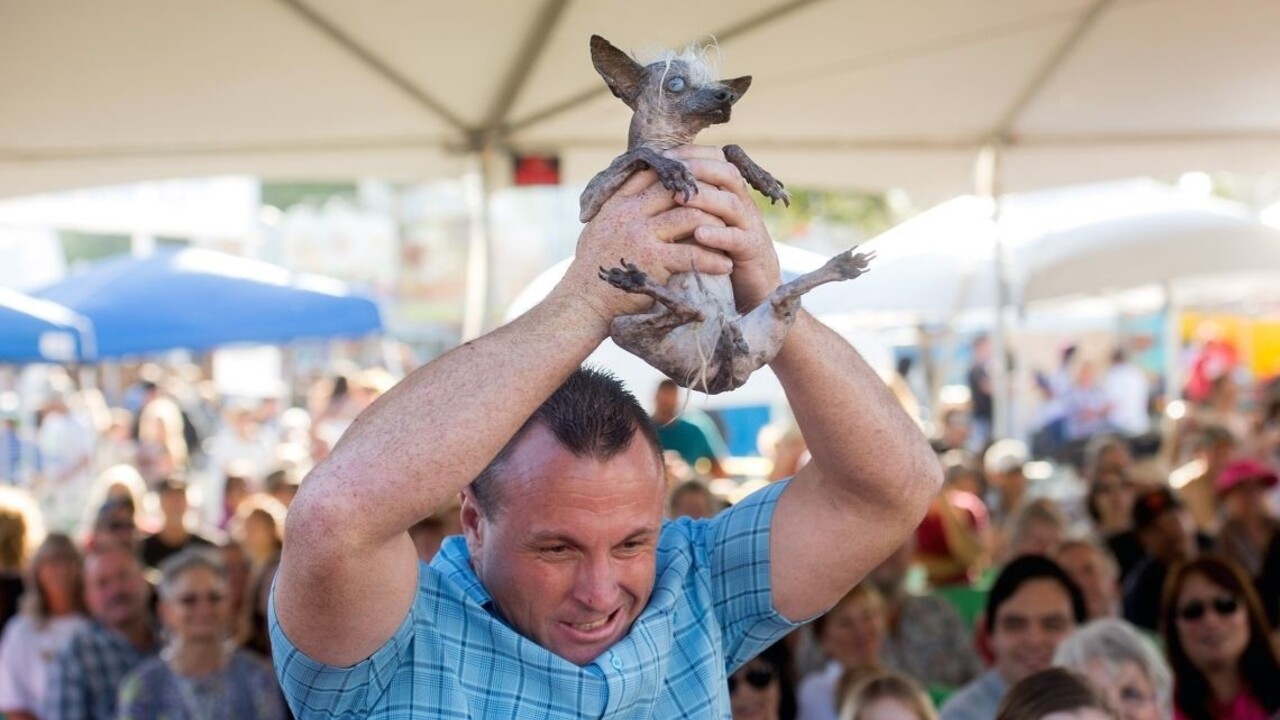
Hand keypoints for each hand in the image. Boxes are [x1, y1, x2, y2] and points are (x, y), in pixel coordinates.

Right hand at [557, 166, 732, 322]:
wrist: (583, 301)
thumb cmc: (596, 265)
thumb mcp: (602, 225)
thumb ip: (622, 204)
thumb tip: (645, 183)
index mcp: (620, 201)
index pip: (658, 171)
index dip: (687, 168)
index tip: (709, 173)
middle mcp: (630, 213)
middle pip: (679, 188)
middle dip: (709, 194)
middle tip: (729, 204)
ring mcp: (641, 236)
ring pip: (691, 216)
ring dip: (717, 227)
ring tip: (730, 236)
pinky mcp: (652, 262)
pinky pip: (692, 254)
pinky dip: (714, 260)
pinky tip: (725, 265)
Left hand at [665, 145, 780, 310]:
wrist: (755, 285)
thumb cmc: (720, 251)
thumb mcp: (705, 222)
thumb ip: (688, 204)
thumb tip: (650, 185)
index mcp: (729, 193)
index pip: (716, 161)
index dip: (692, 154)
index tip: (665, 155)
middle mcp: (742, 204)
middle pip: (727, 174)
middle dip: (699, 168)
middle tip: (673, 169)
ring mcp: (749, 226)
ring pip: (731, 203)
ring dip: (705, 198)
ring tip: (680, 198)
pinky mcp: (752, 251)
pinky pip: (737, 239)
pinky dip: (718, 235)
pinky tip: (699, 235)